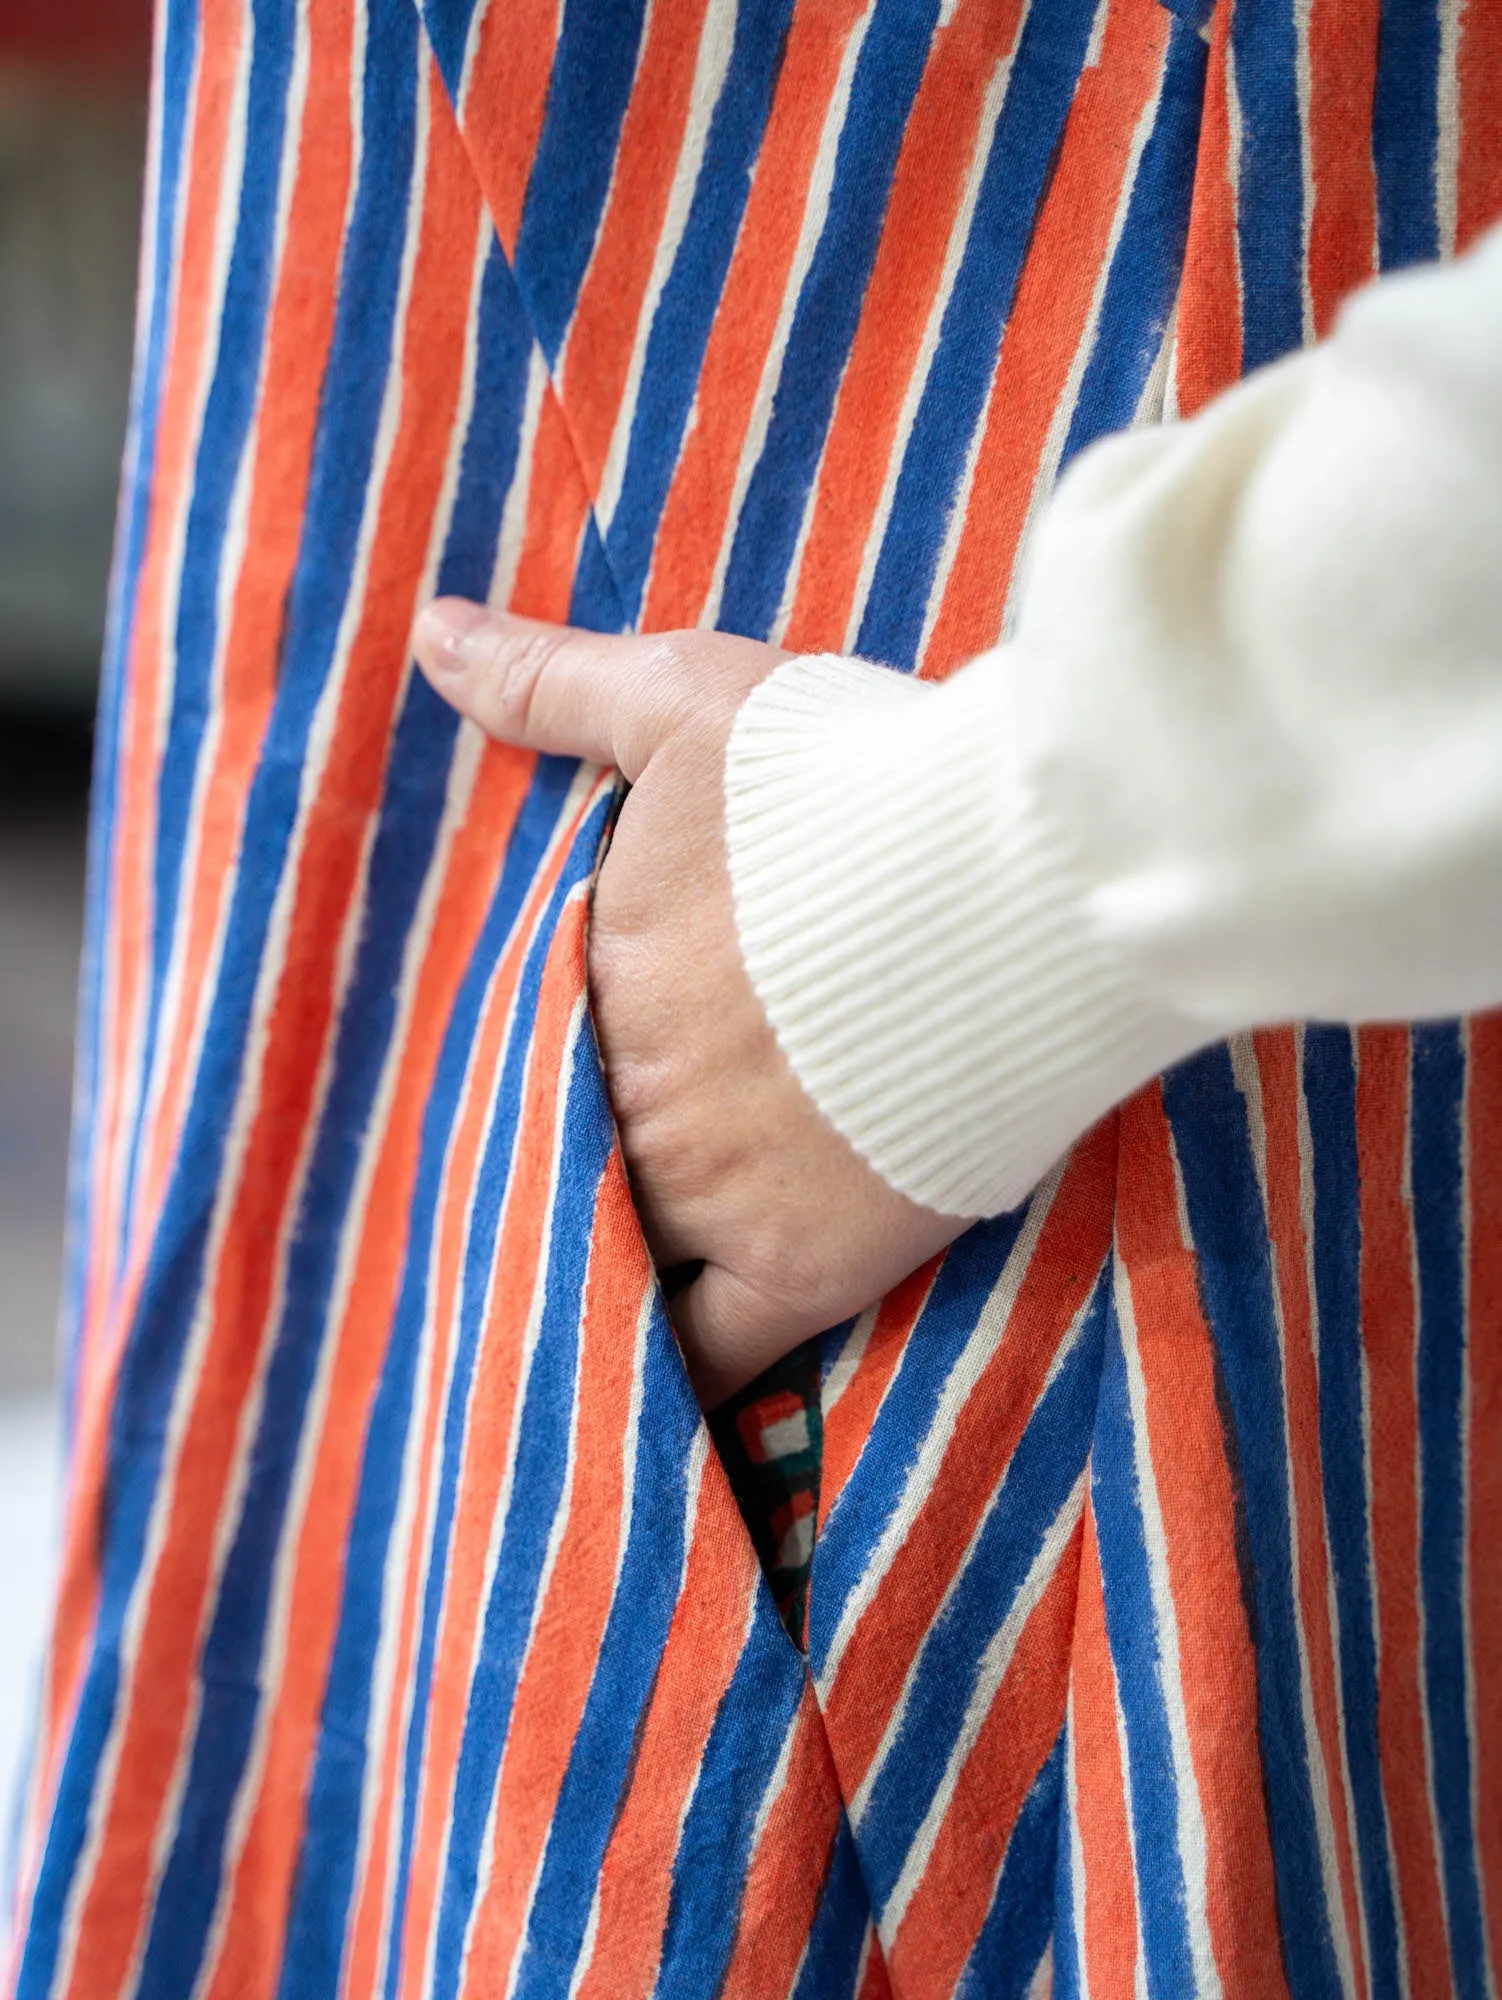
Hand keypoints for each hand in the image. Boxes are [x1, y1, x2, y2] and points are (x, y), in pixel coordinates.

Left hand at [410, 603, 963, 1406]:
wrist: (1022, 878)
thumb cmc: (857, 776)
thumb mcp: (691, 700)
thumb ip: (554, 685)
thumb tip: (432, 638)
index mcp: (597, 978)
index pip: (535, 1056)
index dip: (556, 1075)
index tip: (578, 1086)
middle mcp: (632, 1097)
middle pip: (578, 1158)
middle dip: (592, 1166)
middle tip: (625, 1185)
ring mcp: (709, 1191)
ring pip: (625, 1258)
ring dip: (621, 1268)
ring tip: (614, 1303)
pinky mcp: (804, 1266)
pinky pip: (709, 1355)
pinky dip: (681, 1374)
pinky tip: (664, 1398)